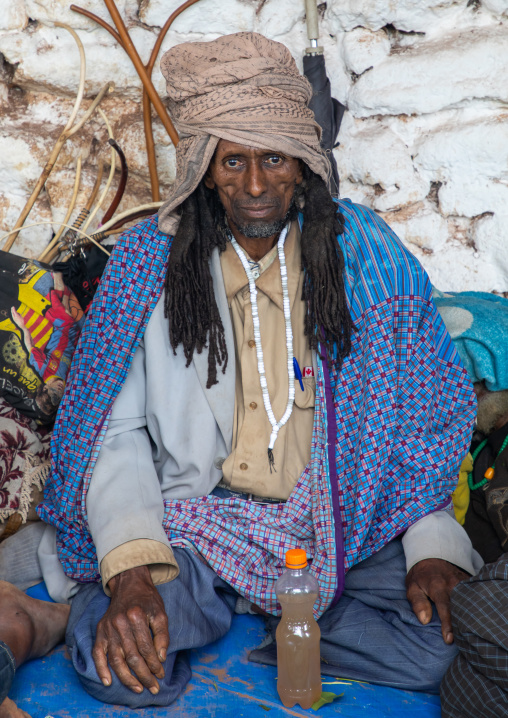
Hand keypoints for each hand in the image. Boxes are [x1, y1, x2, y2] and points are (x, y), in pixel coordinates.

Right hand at [92, 565, 168, 694]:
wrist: (129, 584)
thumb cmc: (147, 600)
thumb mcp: (160, 613)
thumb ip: (162, 635)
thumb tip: (160, 658)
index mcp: (136, 616)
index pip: (146, 648)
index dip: (154, 664)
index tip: (160, 674)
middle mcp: (120, 623)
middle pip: (132, 657)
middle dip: (144, 675)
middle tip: (152, 687)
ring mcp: (108, 628)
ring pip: (116, 659)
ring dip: (126, 678)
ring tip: (137, 688)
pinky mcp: (100, 631)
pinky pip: (98, 653)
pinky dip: (101, 669)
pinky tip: (108, 681)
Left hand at [406, 558, 468, 643]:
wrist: (432, 555)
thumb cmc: (420, 576)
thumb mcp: (412, 587)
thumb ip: (417, 602)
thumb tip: (424, 620)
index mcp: (437, 585)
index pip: (445, 607)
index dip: (447, 624)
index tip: (449, 639)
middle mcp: (453, 583)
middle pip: (461, 607)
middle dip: (462, 624)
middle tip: (461, 640)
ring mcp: (464, 582)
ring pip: (470, 602)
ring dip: (469, 617)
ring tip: (468, 634)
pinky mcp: (470, 582)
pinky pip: (474, 597)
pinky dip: (473, 608)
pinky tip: (472, 621)